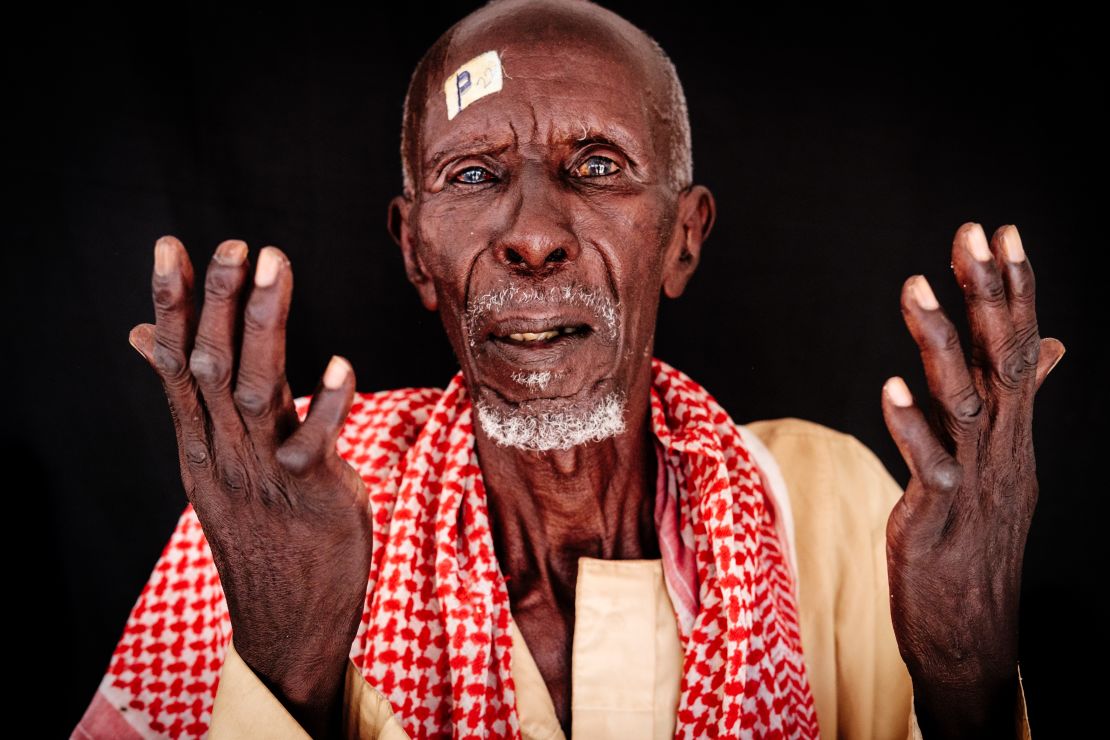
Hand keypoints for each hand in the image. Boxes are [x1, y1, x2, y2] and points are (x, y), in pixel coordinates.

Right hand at [127, 236, 370, 738]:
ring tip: (274, 267)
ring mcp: (264, 476)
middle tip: (235, 243)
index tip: (169, 247)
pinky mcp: (311, 497)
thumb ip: (190, 403)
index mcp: (198, 444)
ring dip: (264, 327)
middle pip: (211, 366)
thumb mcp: (213, 464)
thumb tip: (143, 339)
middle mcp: (222, 454)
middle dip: (219, 300)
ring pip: (254, 391)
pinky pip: (314, 446)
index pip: (176, 363)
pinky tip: (340, 365)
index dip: (174, 304)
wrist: (283, 624)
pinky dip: (327, 406)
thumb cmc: (259, 532)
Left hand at [880, 222, 1063, 737]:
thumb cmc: (977, 542)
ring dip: (941, 344)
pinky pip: (929, 467)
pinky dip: (912, 426)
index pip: (1020, 348)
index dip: (1013, 289)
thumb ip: (1016, 403)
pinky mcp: (938, 520)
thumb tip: (1050, 347)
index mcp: (1012, 434)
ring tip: (915, 287)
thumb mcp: (1002, 466)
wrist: (974, 635)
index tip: (1001, 229)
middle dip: (987, 294)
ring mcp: (974, 485)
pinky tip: (888, 386)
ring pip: (965, 403)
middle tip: (972, 231)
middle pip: (1001, 361)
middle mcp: (1002, 450)